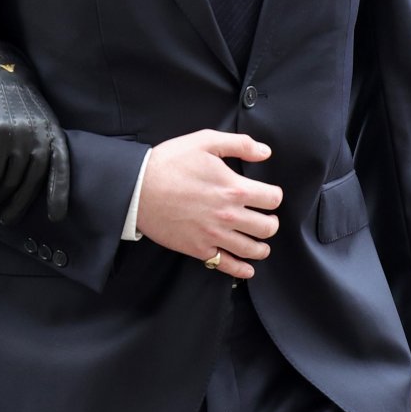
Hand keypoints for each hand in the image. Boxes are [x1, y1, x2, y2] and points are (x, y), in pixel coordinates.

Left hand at [0, 42, 70, 225]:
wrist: (0, 72)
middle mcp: (25, 134)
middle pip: (11, 182)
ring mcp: (43, 134)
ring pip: (33, 180)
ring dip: (20, 203)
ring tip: (7, 217)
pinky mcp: (55, 133)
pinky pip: (61, 167)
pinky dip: (59, 192)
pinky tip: (55, 215)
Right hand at [135, 131, 281, 277]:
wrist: (137, 188)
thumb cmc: (168, 162)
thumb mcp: (204, 141)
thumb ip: (239, 144)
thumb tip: (265, 152)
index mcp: (234, 188)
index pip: (272, 199)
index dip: (274, 195)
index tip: (268, 195)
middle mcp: (229, 215)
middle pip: (268, 227)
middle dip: (271, 222)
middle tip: (265, 218)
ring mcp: (214, 235)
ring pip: (253, 249)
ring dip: (262, 247)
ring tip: (260, 242)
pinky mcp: (198, 249)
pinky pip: (227, 265)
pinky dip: (242, 270)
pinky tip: (247, 268)